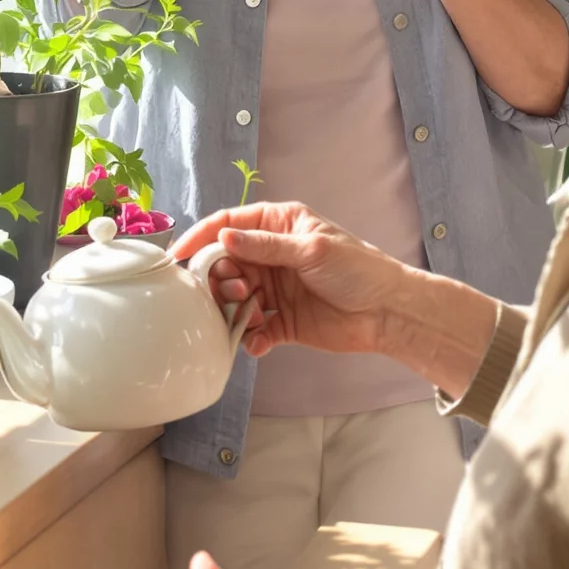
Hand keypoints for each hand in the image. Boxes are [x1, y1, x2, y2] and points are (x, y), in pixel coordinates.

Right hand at [175, 203, 410, 359]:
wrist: (388, 312)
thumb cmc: (358, 269)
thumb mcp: (311, 249)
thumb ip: (265, 246)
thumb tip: (223, 239)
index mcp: (277, 225)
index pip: (229, 225)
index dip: (202, 237)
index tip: (179, 256)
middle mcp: (270, 255)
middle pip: (225, 264)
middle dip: (221, 280)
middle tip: (236, 292)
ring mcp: (274, 289)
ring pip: (234, 298)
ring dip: (234, 309)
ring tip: (252, 315)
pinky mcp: (281, 321)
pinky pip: (252, 330)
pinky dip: (249, 337)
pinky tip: (256, 342)